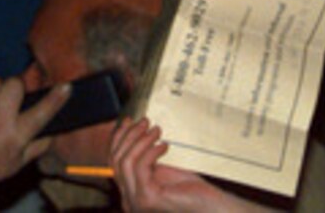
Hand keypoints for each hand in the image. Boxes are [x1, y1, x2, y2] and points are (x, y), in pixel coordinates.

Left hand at [0, 75, 70, 183]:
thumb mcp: (15, 164)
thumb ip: (37, 148)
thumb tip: (53, 134)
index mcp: (16, 135)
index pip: (42, 112)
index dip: (56, 98)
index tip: (66, 86)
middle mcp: (0, 118)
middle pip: (15, 84)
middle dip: (15, 85)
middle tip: (10, 95)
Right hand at [111, 118, 260, 212]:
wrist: (211, 206)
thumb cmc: (191, 189)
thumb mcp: (161, 169)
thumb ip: (145, 159)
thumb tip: (134, 131)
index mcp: (129, 194)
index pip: (114, 162)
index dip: (119, 138)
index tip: (129, 121)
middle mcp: (128, 201)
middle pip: (116, 160)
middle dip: (130, 135)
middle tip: (145, 121)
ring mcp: (136, 202)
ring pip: (126, 162)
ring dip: (141, 140)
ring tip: (157, 131)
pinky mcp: (148, 199)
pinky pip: (141, 167)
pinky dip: (151, 151)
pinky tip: (164, 146)